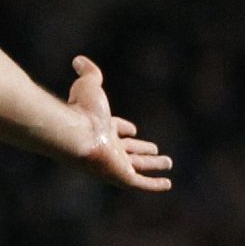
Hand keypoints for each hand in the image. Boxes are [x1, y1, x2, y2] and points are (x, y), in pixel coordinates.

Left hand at [67, 56, 172, 190]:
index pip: (114, 130)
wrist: (76, 132)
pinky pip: (141, 184)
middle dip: (141, 150)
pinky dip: (154, 185)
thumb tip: (78, 59)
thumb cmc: (81, 109)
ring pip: (137, 166)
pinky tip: (168, 184)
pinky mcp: (121, 177)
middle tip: (155, 151)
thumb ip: (89, 72)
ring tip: (168, 162)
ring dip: (153, 164)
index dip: (123, 129)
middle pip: (127, 150)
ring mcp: (114, 164)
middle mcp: (107, 147)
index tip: (132, 129)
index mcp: (100, 128)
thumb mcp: (89, 84)